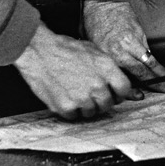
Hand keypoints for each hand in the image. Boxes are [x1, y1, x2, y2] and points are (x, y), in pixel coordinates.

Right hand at [12, 22, 136, 119]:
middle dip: (101, 100)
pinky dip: (70, 110)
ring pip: (91, 112)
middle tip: (90, 93)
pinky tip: (64, 95)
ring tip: (74, 91)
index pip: (125, 89)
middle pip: (108, 104)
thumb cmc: (65, 49)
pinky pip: (74, 116)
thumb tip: (124, 85)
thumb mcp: (94, 51)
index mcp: (106, 68)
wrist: (40, 52)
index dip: (119, 93)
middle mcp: (97, 84)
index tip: (114, 93)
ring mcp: (82, 98)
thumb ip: (110, 68)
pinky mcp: (66, 107)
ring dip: (85, 106)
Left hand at [83, 0, 164, 93]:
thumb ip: (103, 62)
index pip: (123, 76)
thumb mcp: (92, 47)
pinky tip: (161, 70)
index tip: (140, 97)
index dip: (132, 89)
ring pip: (150, 60)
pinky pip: (148, 51)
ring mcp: (134, 40)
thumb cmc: (93, 23)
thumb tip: (107, 77)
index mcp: (108, 54)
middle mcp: (123, 48)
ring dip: (162, 73)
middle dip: (157, 82)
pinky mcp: (140, 33)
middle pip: (143, 69)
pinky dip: (155, 61)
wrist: (103, 1)